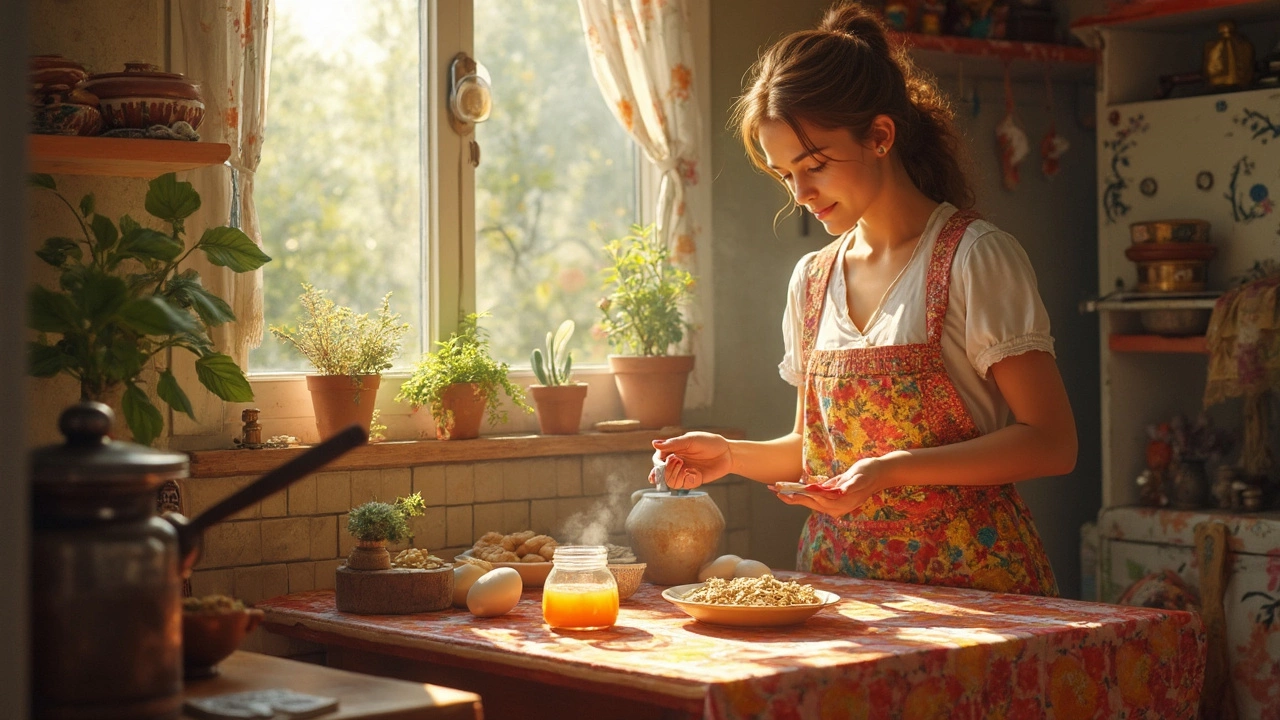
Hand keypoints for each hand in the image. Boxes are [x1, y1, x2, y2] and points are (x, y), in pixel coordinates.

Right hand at [650, 432, 732, 489]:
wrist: (727, 453)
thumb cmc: (709, 442)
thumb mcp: (690, 440)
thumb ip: (673, 444)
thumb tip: (654, 444)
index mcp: (673, 450)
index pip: (657, 459)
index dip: (657, 463)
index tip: (664, 462)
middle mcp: (676, 462)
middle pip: (661, 473)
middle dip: (664, 472)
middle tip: (677, 464)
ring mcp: (684, 472)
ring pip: (670, 482)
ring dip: (676, 477)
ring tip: (686, 469)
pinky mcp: (693, 480)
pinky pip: (684, 485)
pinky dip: (688, 480)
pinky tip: (696, 473)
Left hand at [773, 455, 894, 515]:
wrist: (882, 474)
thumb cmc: (870, 472)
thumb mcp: (860, 476)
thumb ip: (850, 484)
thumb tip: (839, 491)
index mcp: (842, 501)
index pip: (815, 499)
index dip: (799, 495)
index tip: (785, 491)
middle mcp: (838, 507)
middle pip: (810, 503)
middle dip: (792, 497)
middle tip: (774, 489)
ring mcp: (837, 506)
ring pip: (812, 503)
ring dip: (796, 497)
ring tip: (779, 491)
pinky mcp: (836, 502)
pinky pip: (817, 501)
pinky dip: (804, 497)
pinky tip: (794, 492)